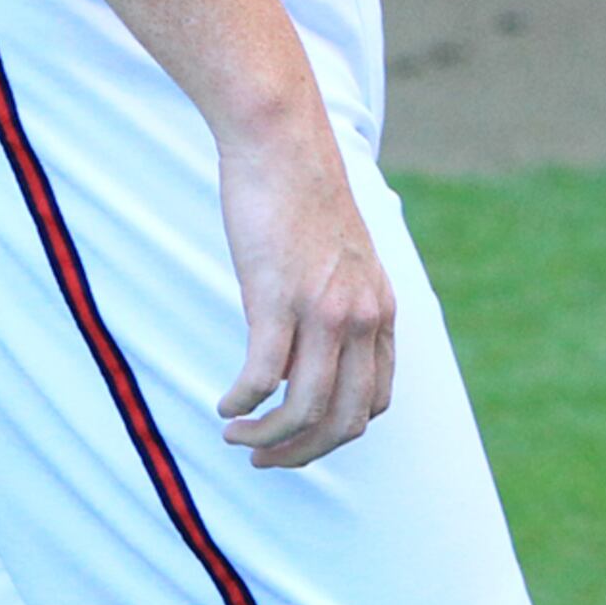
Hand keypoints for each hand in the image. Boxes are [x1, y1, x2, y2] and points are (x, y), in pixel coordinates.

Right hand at [214, 107, 396, 469]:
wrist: (283, 145)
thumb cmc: (302, 201)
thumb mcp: (340, 263)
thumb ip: (337, 310)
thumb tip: (304, 359)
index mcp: (381, 311)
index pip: (374, 402)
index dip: (335, 434)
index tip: (297, 437)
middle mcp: (363, 317)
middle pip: (345, 421)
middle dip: (302, 454)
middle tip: (262, 459)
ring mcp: (325, 310)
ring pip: (306, 411)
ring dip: (268, 440)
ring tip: (236, 436)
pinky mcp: (279, 298)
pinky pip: (263, 380)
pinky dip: (242, 405)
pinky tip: (224, 404)